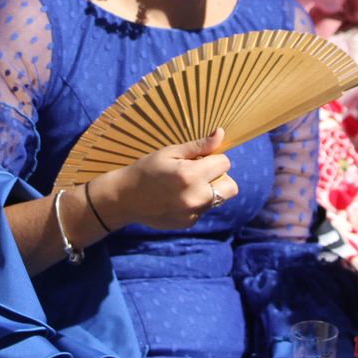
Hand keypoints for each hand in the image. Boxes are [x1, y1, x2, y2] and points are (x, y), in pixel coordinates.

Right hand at [92, 130, 237, 230]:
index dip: (214, 158)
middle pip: (231, 186)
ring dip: (210, 190)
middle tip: (200, 172)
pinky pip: (205, 209)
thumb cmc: (147, 169)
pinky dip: (198, 202)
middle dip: (220, 176)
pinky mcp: (189, 223)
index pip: (225, 163)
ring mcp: (193, 213)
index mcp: (192, 176)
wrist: (126, 198)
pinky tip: (179, 198)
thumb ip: (199, 146)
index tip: (200, 158)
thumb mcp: (170, 152)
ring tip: (187, 186)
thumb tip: (221, 134)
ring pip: (219, 198)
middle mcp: (196, 198)